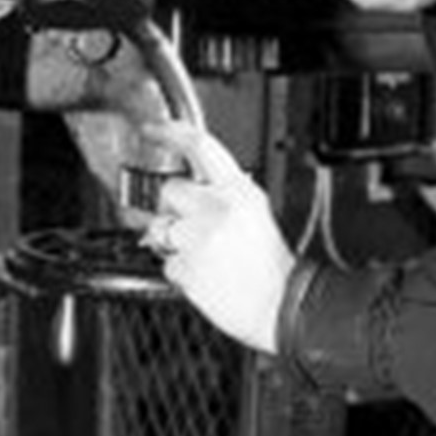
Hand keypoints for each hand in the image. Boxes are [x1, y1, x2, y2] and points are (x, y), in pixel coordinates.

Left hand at [139, 122, 293, 354]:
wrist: (282, 304)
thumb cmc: (272, 264)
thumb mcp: (257, 212)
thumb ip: (227, 194)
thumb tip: (195, 189)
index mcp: (238, 190)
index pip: (199, 146)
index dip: (171, 133)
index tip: (153, 131)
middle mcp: (216, 208)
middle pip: (169, 190)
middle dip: (174, 208)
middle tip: (194, 228)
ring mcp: (197, 238)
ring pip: (162, 228)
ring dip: (175, 242)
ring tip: (206, 257)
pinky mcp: (185, 267)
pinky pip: (167, 263)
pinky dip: (180, 271)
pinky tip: (205, 275)